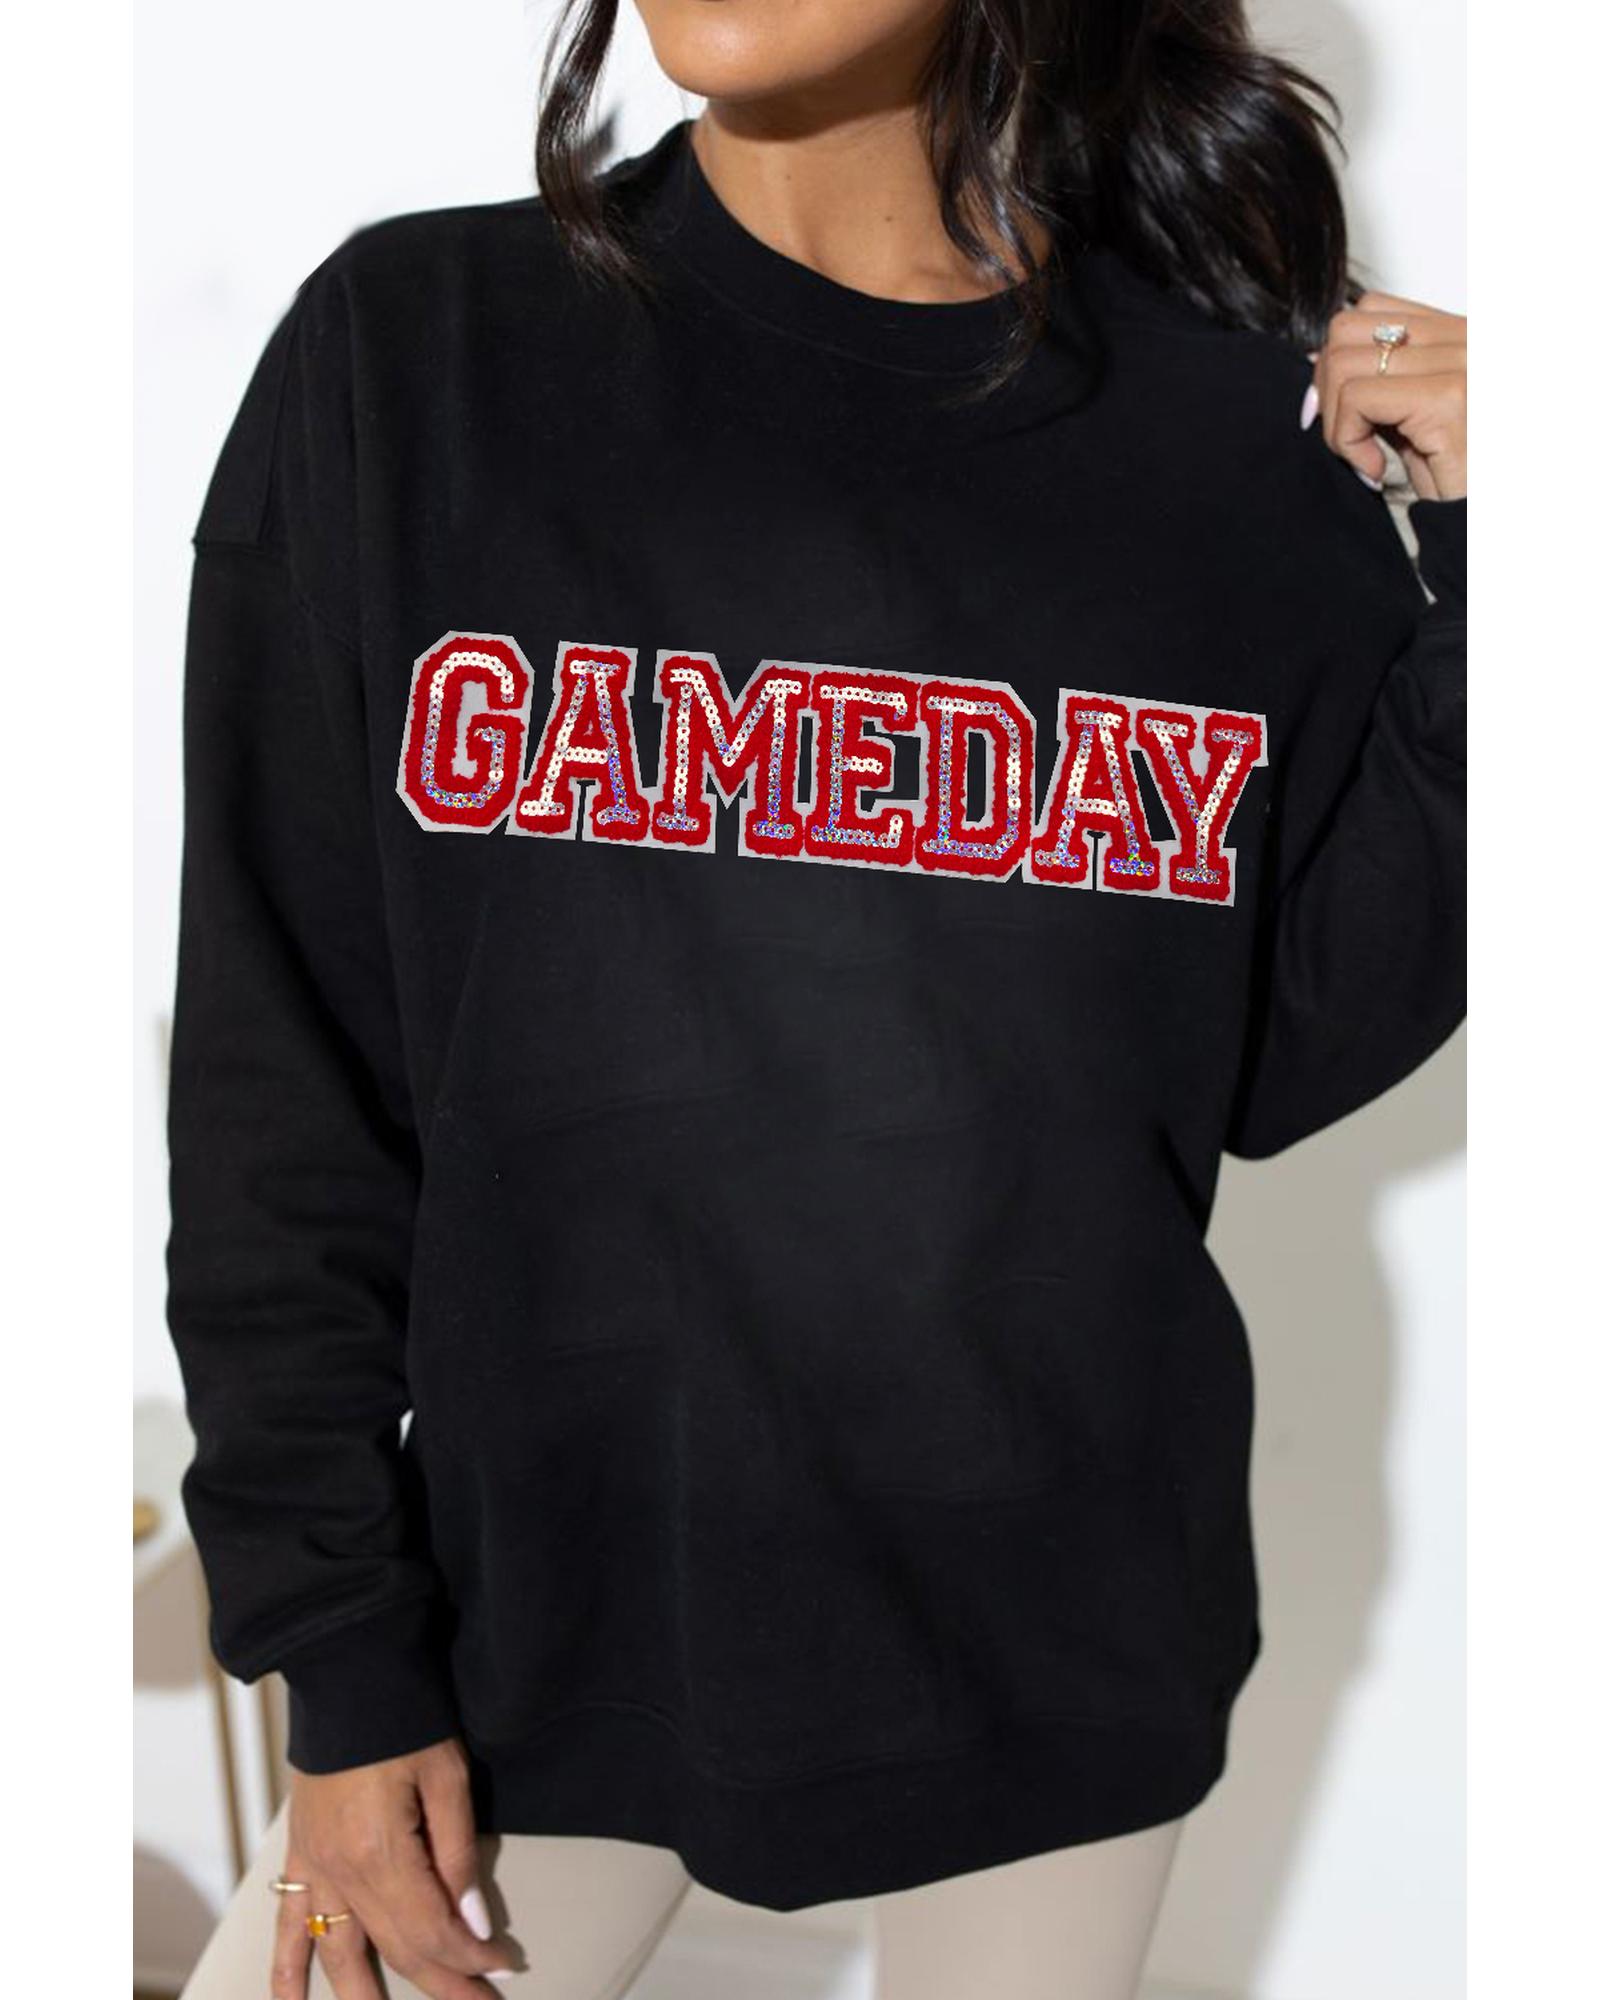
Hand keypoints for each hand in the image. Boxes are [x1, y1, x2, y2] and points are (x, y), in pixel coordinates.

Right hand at [274, 1736, 515, 1998]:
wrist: (347, 1672)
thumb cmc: (404, 1716)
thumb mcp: (447, 1776)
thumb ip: (458, 1854)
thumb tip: (473, 1924)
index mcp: (381, 1852)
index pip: (432, 1928)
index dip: (471, 1956)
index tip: (503, 1968)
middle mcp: (340, 1871)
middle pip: (395, 1948)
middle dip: (442, 1983)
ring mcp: (314, 1867)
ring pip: (340, 1955)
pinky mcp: (300, 1855)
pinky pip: (287, 1927)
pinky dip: (288, 1973)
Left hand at [1304, 289, 1467, 501]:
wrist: (1482, 520)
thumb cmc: (1456, 476)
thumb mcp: (1411, 418)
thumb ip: (1378, 380)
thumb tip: (1314, 358)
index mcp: (1460, 333)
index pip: (1371, 307)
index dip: (1338, 359)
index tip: (1344, 410)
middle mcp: (1465, 337)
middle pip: (1347, 329)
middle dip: (1328, 390)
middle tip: (1350, 438)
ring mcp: (1460, 362)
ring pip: (1343, 364)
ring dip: (1337, 422)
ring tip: (1366, 456)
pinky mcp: (1447, 399)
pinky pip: (1357, 399)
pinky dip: (1348, 440)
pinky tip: (1375, 468)